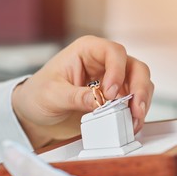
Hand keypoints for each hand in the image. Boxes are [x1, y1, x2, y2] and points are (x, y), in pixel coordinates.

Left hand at [11, 36, 153, 147]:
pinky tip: (130, 124)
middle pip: (134, 68)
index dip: (117, 71)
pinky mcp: (114, 98)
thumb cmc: (38, 95)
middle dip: (139, 88)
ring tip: (133, 121)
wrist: (35, 113)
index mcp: (87, 51)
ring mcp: (111, 80)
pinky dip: (135, 113)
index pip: (113, 52)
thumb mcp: (52, 95)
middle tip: (136, 109)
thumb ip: (76, 97)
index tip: (110, 94)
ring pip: (139, 84)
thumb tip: (100, 102)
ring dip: (140, 103)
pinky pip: (133, 101)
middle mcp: (103, 63)